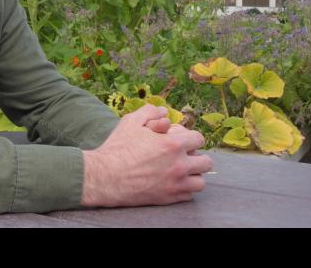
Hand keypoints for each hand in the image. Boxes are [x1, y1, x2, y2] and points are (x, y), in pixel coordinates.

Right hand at [81, 105, 212, 207]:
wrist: (105, 176)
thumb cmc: (118, 147)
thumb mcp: (131, 121)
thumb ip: (151, 112)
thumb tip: (165, 111)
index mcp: (173, 144)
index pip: (199, 139)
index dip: (189, 137)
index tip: (180, 140)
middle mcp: (179, 165)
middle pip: (206, 161)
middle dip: (196, 156)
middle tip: (183, 156)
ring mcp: (176, 184)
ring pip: (201, 182)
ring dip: (194, 175)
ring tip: (181, 171)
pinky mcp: (169, 198)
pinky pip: (189, 195)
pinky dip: (185, 189)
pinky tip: (172, 182)